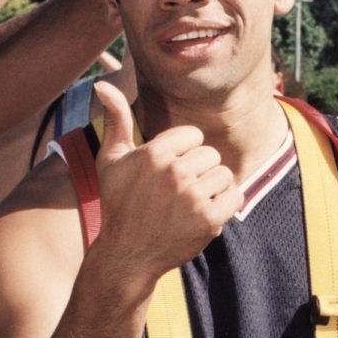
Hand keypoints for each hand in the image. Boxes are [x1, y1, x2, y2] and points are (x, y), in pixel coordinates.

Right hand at [92, 80, 242, 283]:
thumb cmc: (118, 204)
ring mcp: (192, 197)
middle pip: (211, 155)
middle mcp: (174, 172)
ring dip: (212, 189)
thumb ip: (115, 119)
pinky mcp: (208, 220)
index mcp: (154, 153)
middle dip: (198, 172)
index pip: (194, 136)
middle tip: (176, 194)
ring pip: (225, 175)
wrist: (126, 255)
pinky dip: (225, 205)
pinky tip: (203, 213)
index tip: (167, 174)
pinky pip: (235, 196)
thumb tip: (102, 82)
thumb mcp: (110, 160)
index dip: (184, 154)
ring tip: (189, 204)